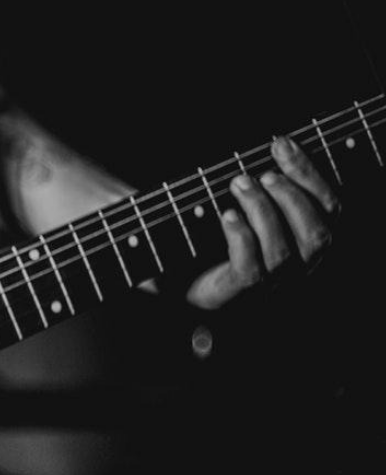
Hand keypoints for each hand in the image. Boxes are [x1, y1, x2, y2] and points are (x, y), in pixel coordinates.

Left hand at [187, 136, 339, 308]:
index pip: (329, 207)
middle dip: (291, 196)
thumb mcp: (246, 206)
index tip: (281, 144)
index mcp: (308, 240)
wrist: (183, 287)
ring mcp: (271, 285)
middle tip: (261, 172)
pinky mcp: (240, 295)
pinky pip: (250, 269)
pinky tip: (227, 215)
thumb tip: (277, 141)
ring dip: (262, 211)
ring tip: (239, 183)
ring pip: (283, 251)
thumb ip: (265, 182)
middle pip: (317, 233)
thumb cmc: (221, 240)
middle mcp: (299, 266)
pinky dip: (241, 238)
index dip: (309, 173)